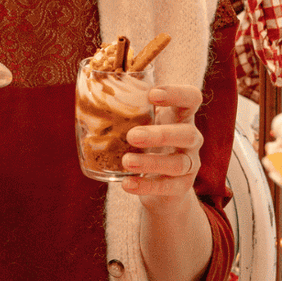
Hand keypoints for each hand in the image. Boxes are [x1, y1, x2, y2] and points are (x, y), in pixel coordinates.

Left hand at [121, 83, 203, 207]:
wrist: (160, 184)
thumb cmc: (146, 143)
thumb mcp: (139, 124)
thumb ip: (125, 110)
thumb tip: (90, 93)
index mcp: (180, 116)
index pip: (191, 98)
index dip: (176, 94)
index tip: (151, 94)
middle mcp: (191, 138)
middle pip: (187, 133)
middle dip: (161, 135)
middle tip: (132, 136)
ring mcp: (189, 163)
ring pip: (178, 163)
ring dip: (151, 162)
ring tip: (127, 161)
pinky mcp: (182, 186)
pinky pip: (168, 187)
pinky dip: (147, 186)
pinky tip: (127, 184)